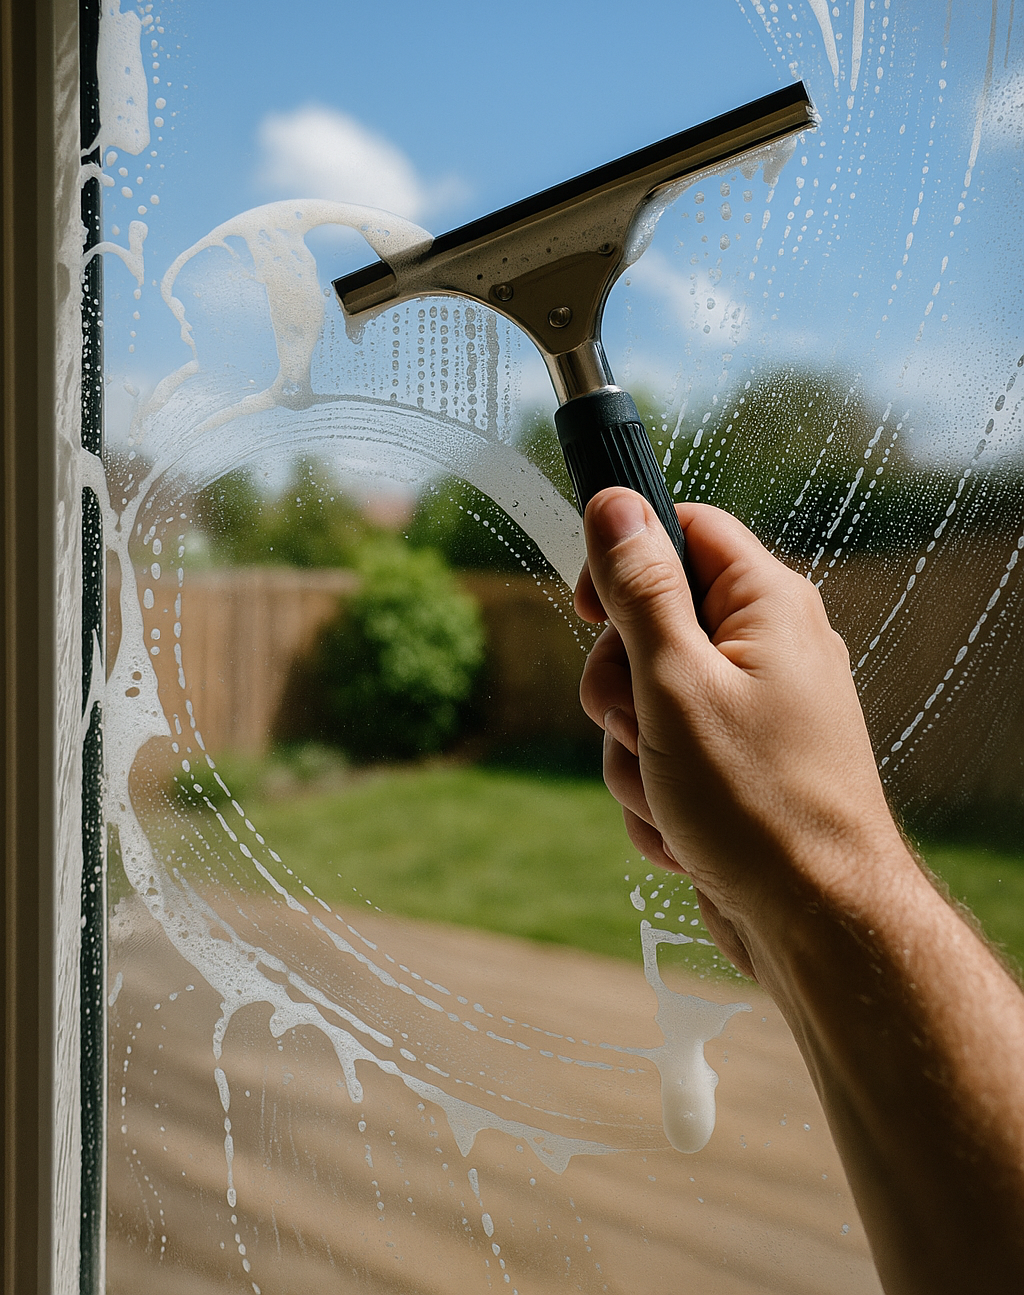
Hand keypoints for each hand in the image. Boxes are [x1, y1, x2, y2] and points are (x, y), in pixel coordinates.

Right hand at [574, 488, 906, 981]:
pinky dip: (658, 793)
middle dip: (619, 686)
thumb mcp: (676, 683)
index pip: (682, 527)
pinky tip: (685, 832)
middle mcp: (768, 647)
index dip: (624, 557)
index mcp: (767, 604)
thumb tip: (614, 503)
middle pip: (649, 622)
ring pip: (646, 700)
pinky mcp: (739, 765)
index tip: (589, 609)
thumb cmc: (757, 804)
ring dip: (633, 754)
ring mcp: (755, 710)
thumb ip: (640, 589)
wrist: (816, 924)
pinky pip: (665, 756)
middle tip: (639, 725)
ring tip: (670, 795)